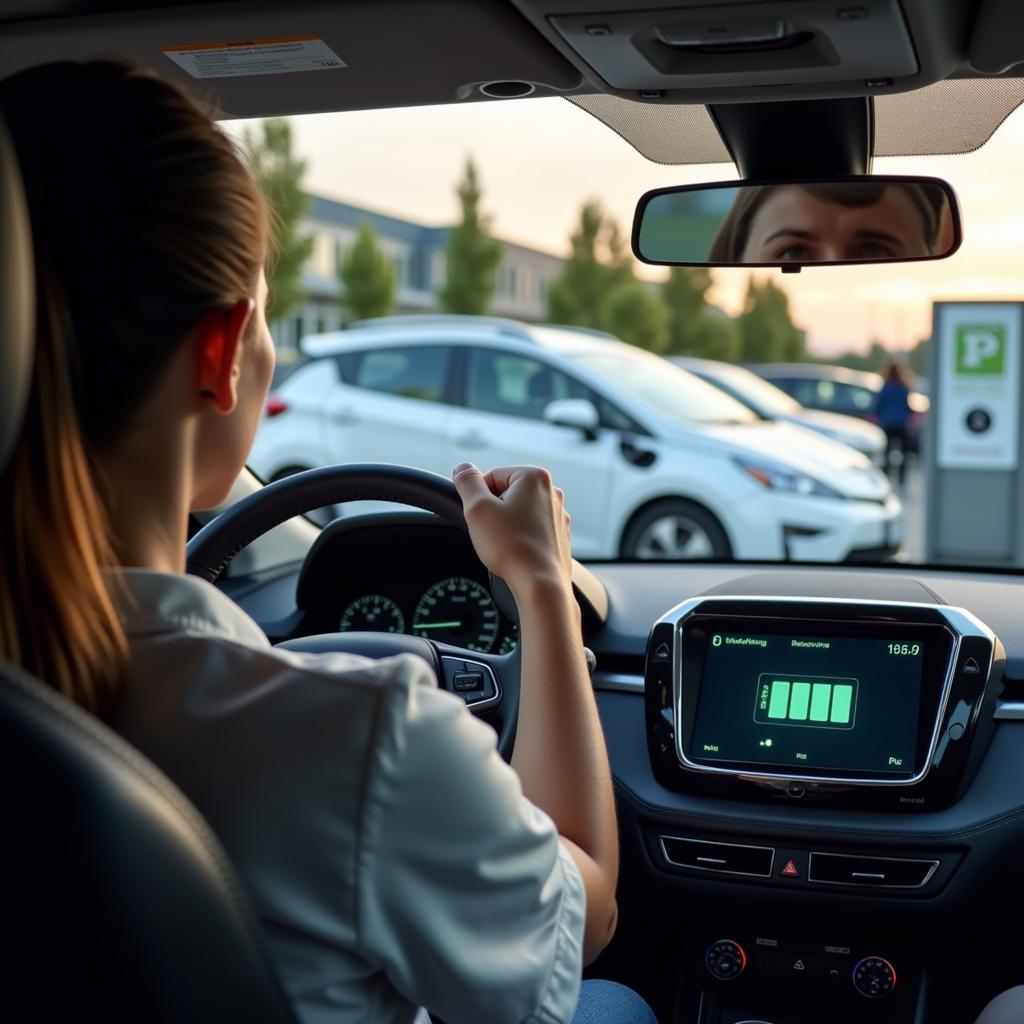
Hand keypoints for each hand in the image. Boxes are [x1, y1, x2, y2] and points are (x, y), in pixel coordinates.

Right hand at [452, 463, 571, 595]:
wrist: (541, 584)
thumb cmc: (512, 547)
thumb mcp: (477, 508)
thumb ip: (467, 482)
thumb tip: (463, 468)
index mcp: (535, 477)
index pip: (491, 476)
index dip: (478, 498)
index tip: (481, 517)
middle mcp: (552, 492)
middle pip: (506, 493)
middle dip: (494, 511)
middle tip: (492, 532)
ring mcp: (558, 515)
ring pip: (518, 513)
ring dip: (506, 526)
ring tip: (506, 544)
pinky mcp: (559, 535)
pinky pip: (530, 530)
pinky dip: (520, 538)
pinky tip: (517, 552)